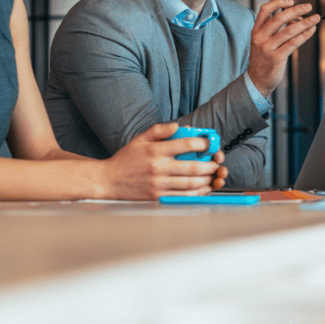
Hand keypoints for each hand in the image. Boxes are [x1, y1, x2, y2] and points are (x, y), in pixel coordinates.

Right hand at [102, 123, 225, 199]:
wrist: (108, 181)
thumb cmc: (126, 159)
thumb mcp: (139, 139)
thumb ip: (159, 130)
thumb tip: (178, 126)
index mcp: (156, 151)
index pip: (186, 144)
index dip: (203, 144)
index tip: (210, 144)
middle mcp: (158, 168)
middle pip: (193, 167)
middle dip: (210, 165)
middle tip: (216, 163)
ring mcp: (158, 184)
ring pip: (190, 182)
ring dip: (206, 179)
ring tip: (212, 174)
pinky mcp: (157, 197)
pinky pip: (183, 195)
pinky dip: (197, 192)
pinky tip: (203, 187)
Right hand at [248, 0, 319, 96]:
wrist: (256, 81)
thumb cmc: (263, 60)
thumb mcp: (264, 42)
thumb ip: (276, 30)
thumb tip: (297, 18)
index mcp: (256, 31)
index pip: (264, 10)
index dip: (278, 3)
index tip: (291, 1)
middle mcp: (260, 38)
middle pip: (279, 18)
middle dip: (296, 10)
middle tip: (308, 7)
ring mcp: (267, 48)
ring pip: (288, 31)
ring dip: (305, 23)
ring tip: (315, 18)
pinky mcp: (276, 58)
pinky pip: (293, 43)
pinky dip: (304, 35)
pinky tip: (311, 31)